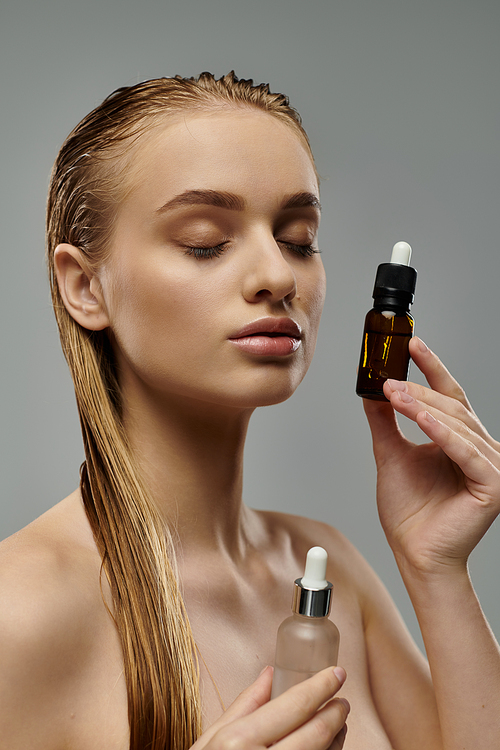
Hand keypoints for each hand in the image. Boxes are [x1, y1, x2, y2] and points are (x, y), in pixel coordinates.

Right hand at [191, 665, 348, 749]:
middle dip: (335, 712)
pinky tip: (326, 749)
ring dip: (336, 737)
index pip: (294, 706)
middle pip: (316, 733)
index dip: (321, 686)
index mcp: (238, 743)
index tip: (337, 673)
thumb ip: (243, 706)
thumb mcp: (209, 742)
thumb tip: (271, 674)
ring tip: (336, 723)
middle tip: (341, 700)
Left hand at [363, 337, 499, 575]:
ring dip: (424, 407)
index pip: (448, 395)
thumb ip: (386, 421)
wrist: (414, 552)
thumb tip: (372, 390)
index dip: (432, 367)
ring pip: (458, 424)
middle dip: (419, 389)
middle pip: (451, 407)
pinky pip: (466, 452)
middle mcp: (480, 448)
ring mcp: (491, 465)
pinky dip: (443, 434)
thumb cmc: (408, 510)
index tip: (412, 343)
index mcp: (460, 439)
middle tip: (389, 379)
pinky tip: (421, 419)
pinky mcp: (494, 484)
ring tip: (395, 393)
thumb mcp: (391, 453)